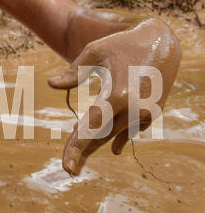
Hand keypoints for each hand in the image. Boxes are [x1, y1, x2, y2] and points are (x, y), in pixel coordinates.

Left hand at [48, 18, 180, 175]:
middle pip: (102, 137)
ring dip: (97, 142)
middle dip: (83, 152)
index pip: (92, 128)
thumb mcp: (94, 53)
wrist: (160, 43)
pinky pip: (131, 131)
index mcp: (117, 94)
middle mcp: (133, 109)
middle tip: (68, 169)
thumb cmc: (122, 44)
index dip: (77, 148)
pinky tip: (112, 148)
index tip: (66, 167)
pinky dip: (118, 136)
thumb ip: (73, 72)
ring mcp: (145, 113)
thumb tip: (51, 85)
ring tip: (77, 152)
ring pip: (115, 135)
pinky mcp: (152, 114)